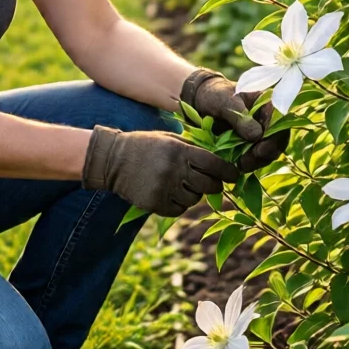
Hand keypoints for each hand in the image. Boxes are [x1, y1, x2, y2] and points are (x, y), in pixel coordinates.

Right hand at [82, 125, 239, 217]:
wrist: (113, 160)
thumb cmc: (146, 146)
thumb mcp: (169, 139)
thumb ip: (193, 149)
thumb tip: (220, 162)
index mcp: (179, 151)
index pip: (214, 164)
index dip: (228, 171)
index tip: (234, 175)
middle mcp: (174, 170)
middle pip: (209, 185)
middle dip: (214, 185)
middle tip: (212, 183)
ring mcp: (164, 188)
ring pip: (195, 199)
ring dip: (194, 194)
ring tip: (182, 184)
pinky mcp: (155, 204)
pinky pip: (179, 209)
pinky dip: (179, 204)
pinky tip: (170, 193)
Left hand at [179, 68, 289, 173]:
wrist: (199, 102)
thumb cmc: (214, 95)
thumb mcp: (223, 101)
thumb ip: (240, 116)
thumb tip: (257, 135)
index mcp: (266, 102)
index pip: (280, 120)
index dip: (275, 137)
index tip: (260, 150)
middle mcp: (268, 119)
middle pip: (278, 139)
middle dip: (266, 153)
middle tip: (248, 161)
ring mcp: (261, 133)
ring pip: (269, 151)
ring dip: (257, 161)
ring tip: (241, 165)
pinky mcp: (251, 145)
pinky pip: (256, 157)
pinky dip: (250, 163)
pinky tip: (238, 165)